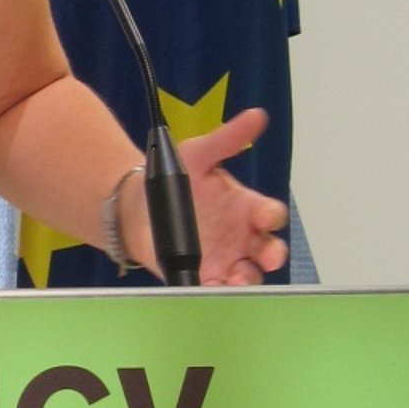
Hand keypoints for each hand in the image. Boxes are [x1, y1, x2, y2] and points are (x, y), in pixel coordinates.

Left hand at [176, 107, 287, 286]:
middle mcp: (239, 236)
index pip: (269, 214)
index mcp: (244, 207)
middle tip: (267, 258)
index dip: (271, 216)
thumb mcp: (198, 154)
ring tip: (238, 278)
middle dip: (271, 255)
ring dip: (248, 278)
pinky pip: (214, 288)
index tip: (264, 216)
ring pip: (247, 274)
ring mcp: (223, 258)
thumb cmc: (173, 180)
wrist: (136, 205)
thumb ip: (227, 139)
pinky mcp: (200, 276)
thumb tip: (256, 115)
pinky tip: (212, 288)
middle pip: (267, 250)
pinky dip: (217, 291)